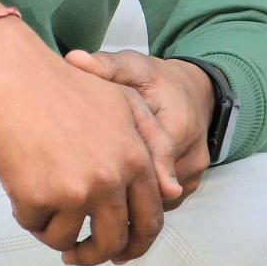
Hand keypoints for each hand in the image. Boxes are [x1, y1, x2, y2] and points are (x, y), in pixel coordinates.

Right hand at [0, 21, 183, 265]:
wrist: (14, 73)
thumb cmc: (66, 85)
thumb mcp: (125, 102)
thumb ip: (156, 145)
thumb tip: (172, 192)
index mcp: (135, 160)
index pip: (149, 221)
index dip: (135, 243)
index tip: (117, 250)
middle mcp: (110, 180)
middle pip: (112, 242)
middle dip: (95, 254)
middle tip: (78, 252)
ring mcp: (73, 190)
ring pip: (69, 241)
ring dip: (56, 235)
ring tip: (45, 210)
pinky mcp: (37, 196)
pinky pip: (35, 226)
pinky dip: (28, 216)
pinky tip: (23, 192)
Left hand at [62, 49, 214, 198]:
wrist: (191, 91)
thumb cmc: (156, 80)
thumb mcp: (133, 67)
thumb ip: (105, 67)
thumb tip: (74, 59)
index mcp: (179, 125)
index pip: (149, 160)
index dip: (120, 174)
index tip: (90, 185)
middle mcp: (192, 155)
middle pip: (152, 188)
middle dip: (120, 195)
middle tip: (80, 203)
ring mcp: (192, 174)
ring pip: (157, 200)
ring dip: (130, 203)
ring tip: (92, 207)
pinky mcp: (189, 185)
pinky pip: (162, 202)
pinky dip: (138, 202)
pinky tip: (110, 202)